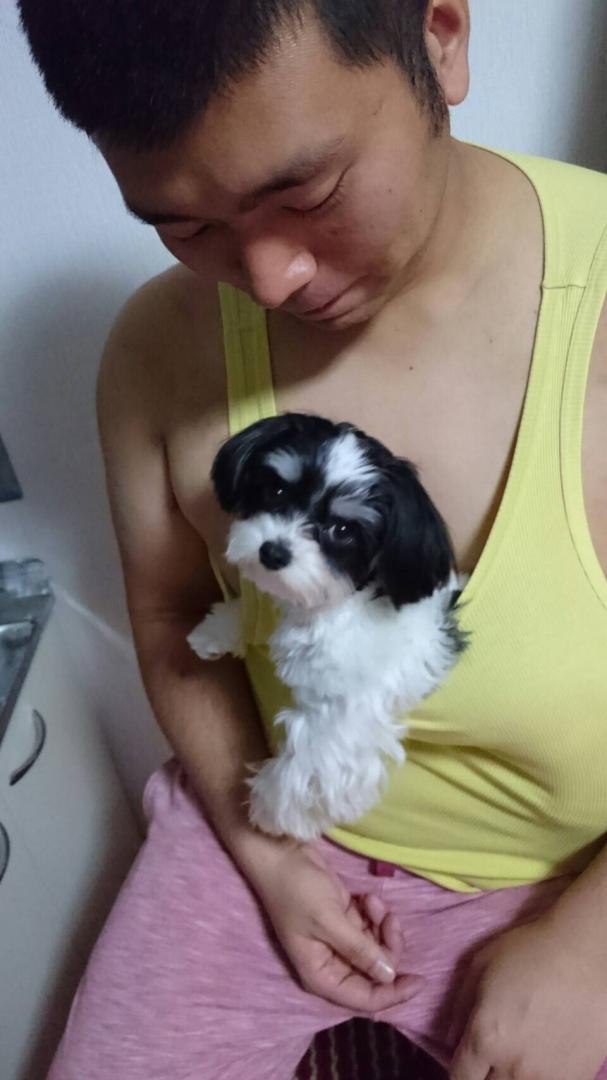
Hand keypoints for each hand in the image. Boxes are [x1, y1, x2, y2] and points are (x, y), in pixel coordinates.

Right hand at [250, 841, 422, 1011]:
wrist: (281, 854)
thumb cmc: (297, 891)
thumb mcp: (329, 921)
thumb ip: (360, 951)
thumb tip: (389, 976)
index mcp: (321, 974)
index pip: (364, 998)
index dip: (392, 994)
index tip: (419, 980)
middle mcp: (332, 963)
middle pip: (375, 972)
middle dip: (389, 947)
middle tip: (390, 919)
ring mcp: (339, 940)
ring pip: (377, 948)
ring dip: (382, 927)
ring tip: (372, 902)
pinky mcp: (344, 920)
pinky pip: (371, 928)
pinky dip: (375, 914)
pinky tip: (367, 897)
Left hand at [450, 915, 606, 1079]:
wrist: (586, 953)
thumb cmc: (531, 950)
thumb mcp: (480, 966)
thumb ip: (459, 1007)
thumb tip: (451, 1037)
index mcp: (485, 1038)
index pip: (460, 1077)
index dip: (459, 1068)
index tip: (465, 1058)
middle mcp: (514, 1066)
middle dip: (485, 1071)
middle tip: (494, 1047)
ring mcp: (547, 1076)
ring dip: (512, 1074)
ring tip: (521, 1048)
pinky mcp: (575, 1077)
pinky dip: (541, 1075)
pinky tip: (544, 1051)